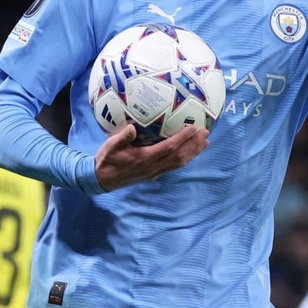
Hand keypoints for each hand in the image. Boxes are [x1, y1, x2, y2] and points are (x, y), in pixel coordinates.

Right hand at [94, 124, 208, 190]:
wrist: (102, 179)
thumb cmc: (106, 160)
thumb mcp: (110, 146)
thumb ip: (122, 137)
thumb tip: (132, 128)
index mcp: (143, 158)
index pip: (168, 148)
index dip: (182, 138)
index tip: (193, 128)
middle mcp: (152, 167)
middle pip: (179, 156)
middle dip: (193, 145)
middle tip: (205, 133)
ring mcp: (154, 172)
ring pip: (179, 163)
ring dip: (193, 152)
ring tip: (205, 142)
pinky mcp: (154, 175)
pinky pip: (174, 166)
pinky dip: (185, 159)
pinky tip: (191, 152)